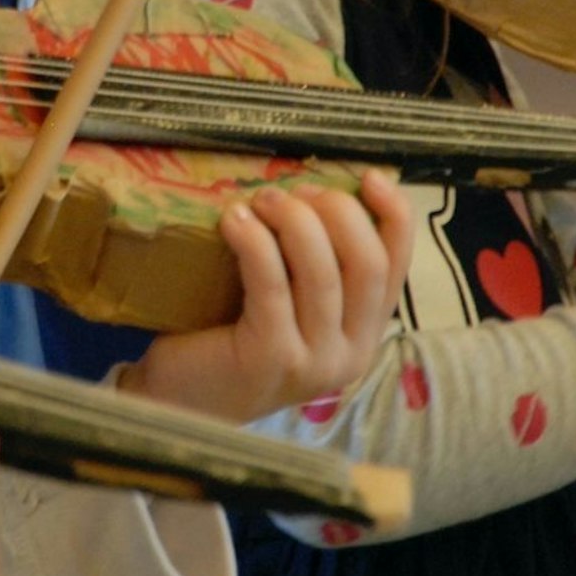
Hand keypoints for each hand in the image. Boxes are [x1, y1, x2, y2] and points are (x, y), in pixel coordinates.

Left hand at [121, 168, 412, 420]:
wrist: (179, 399)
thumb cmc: (230, 339)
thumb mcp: (287, 302)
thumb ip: (312, 264)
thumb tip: (314, 191)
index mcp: (365, 335)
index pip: (396, 266)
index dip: (392, 214)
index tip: (366, 176)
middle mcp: (351, 353)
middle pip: (366, 262)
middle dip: (333, 211)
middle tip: (286, 193)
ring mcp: (314, 361)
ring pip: (323, 271)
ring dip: (291, 221)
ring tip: (256, 202)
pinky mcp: (271, 358)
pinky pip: (273, 283)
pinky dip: (256, 241)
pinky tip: (233, 221)